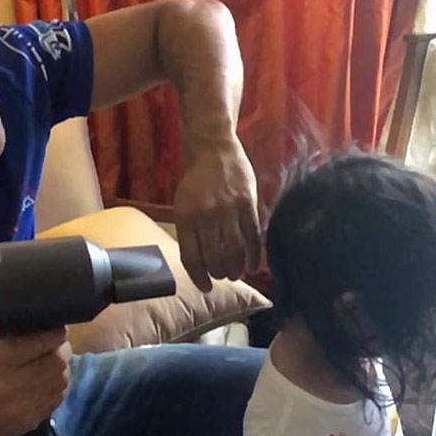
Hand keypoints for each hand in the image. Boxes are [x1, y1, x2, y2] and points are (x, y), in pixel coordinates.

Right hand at [0, 329, 69, 435]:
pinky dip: (56, 388)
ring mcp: (24, 405)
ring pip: (61, 380)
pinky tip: (47, 383)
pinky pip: (57, 399)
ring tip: (53, 364)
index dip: (56, 333)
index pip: (43, 341)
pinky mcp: (32, 421)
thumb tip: (38, 318)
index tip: (57, 329)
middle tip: (58, 346)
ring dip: (61, 369)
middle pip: (58, 361)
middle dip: (62, 350)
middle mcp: (13, 382)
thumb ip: (9, 329)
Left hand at [174, 135, 259, 290]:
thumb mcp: (183, 205)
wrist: (213, 148)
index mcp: (186, 217)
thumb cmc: (196, 181)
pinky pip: (252, 235)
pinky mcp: (247, 203)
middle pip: (214, 256)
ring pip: (234, 249)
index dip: (199, 277)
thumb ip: (190, 231)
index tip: (205, 287)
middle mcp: (206, 215)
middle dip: (219, 273)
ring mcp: (228, 209)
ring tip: (236, 274)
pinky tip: (253, 266)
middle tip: (223, 278)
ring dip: (236, 267)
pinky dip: (253, 254)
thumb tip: (199, 263)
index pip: (192, 256)